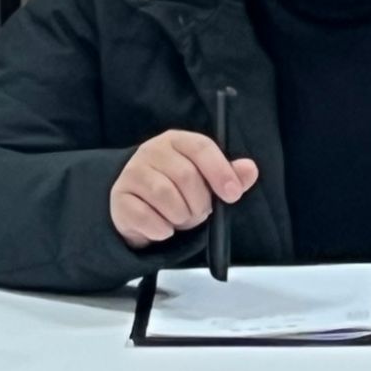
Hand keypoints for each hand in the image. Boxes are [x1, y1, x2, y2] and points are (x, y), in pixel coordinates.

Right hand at [110, 130, 258, 249]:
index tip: (232, 195)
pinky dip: (161, 229)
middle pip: (185, 175)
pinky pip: (145, 217)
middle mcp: (152, 150)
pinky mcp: (120, 197)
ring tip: (180, 218)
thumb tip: (250, 169)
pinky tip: (163, 228)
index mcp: (177, 140)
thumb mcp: (208, 182)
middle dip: (199, 203)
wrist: (140, 207)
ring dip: (180, 216)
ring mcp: (132, 172)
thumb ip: (231, 177)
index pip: (201, 147)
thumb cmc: (179, 191)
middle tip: (199, 212)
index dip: (220, 171)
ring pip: (164, 196)